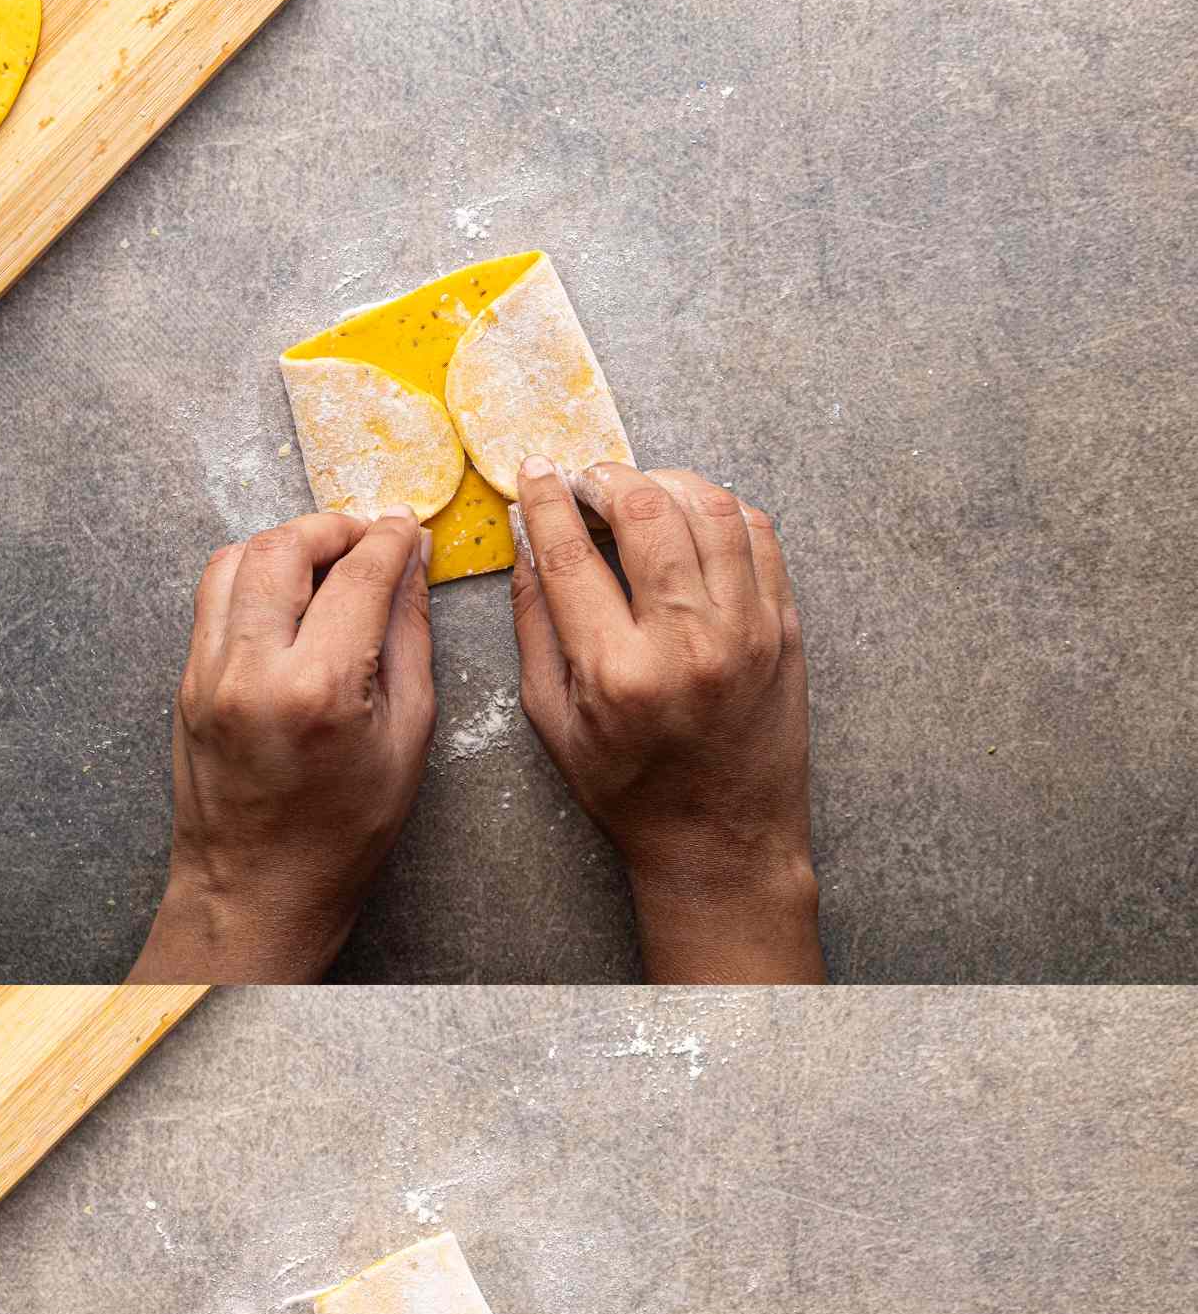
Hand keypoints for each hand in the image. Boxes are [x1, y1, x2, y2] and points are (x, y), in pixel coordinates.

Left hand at [132, 509, 435, 982]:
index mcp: (317, 691)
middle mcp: (251, 672)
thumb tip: (410, 568)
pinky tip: (287, 597)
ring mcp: (206, 675)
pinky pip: (213, 599)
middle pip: (284, 547)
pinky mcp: (185, 683)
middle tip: (368, 538)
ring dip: (285, 544)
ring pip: (235, 559)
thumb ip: (408, 641)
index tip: (407, 528)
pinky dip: (251, 577)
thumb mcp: (406, 740)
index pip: (358, 576)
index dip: (390, 539)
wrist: (256, 892)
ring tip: (326, 561)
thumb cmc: (341, 835)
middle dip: (332, 527)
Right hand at [511, 457, 825, 983]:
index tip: (537, 473)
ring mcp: (747, 631)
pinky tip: (692, 517)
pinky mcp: (785, 629)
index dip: (549, 501)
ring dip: (665, 482)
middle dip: (607, 478)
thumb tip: (529, 544)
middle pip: (645, 511)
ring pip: (709, 508)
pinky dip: (720, 509)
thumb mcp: (554, 722)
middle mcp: (687, 643)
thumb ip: (535, 628)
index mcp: (617, 673)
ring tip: (639, 491)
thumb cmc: (630, 790)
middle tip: (589, 478)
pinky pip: (758, 535)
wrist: (721, 840)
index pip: (572, 555)